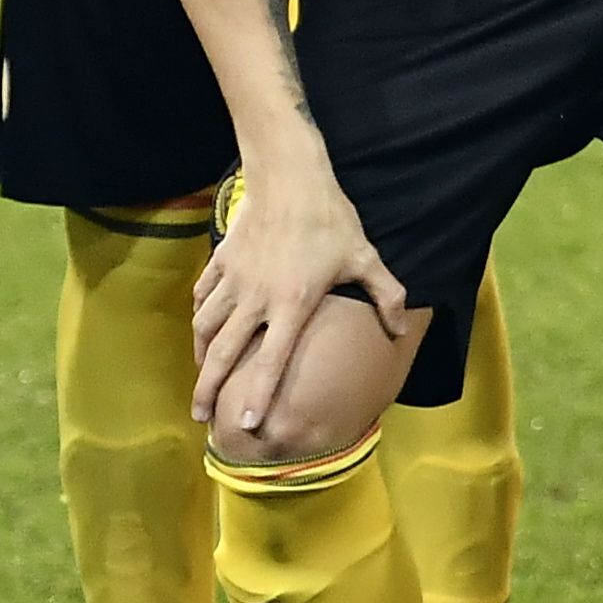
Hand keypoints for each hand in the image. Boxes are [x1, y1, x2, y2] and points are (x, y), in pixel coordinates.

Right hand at [192, 152, 409, 437]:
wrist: (290, 177)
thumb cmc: (330, 219)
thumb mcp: (364, 256)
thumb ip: (386, 295)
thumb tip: (402, 329)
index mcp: (292, 304)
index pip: (271, 360)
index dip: (257, 395)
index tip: (244, 424)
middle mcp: (256, 298)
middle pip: (224, 353)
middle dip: (209, 389)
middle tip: (200, 416)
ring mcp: (234, 280)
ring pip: (205, 327)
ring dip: (200, 356)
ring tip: (201, 377)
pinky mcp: (220, 261)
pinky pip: (202, 297)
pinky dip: (199, 316)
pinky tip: (202, 328)